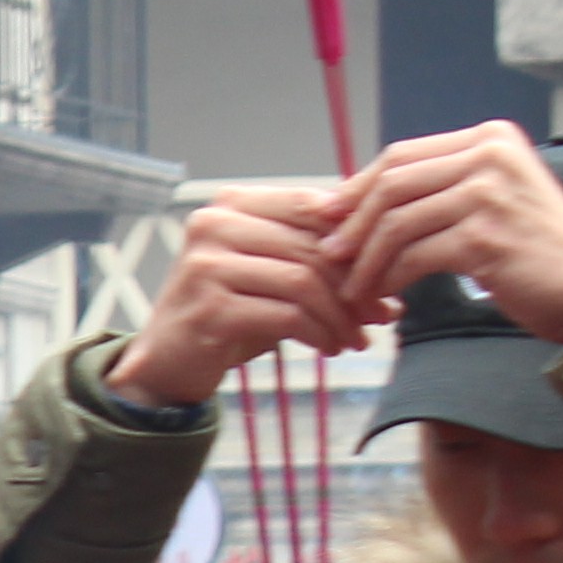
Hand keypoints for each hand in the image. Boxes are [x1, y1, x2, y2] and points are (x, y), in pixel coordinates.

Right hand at [102, 181, 360, 409]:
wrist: (169, 358)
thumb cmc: (227, 309)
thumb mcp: (270, 271)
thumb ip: (316, 255)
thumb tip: (394, 266)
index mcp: (229, 203)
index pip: (312, 207)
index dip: (356, 243)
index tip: (381, 280)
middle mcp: (212, 225)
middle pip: (311, 247)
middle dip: (356, 286)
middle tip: (380, 315)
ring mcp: (206, 266)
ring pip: (303, 281)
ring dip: (340, 316)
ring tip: (356, 338)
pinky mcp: (210, 308)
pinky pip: (287, 316)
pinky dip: (319, 334)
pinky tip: (329, 348)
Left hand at [327, 122, 562, 341]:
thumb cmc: (536, 252)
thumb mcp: (491, 200)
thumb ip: (439, 188)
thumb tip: (351, 198)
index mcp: (491, 138)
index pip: (402, 155)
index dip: (357, 188)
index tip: (329, 217)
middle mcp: (491, 156)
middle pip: (391, 184)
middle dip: (352, 223)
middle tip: (331, 254)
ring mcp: (489, 194)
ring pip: (396, 223)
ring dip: (366, 260)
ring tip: (353, 285)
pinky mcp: (484, 237)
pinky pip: (412, 256)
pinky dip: (388, 278)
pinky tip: (383, 296)